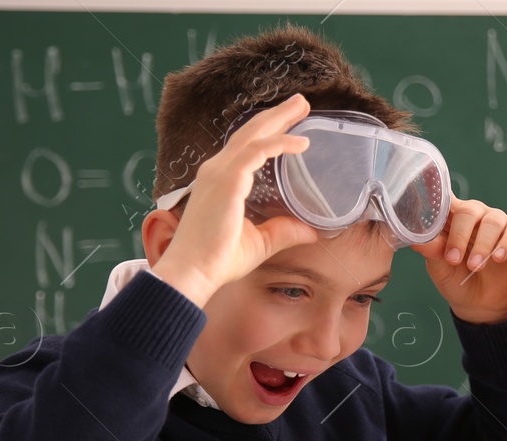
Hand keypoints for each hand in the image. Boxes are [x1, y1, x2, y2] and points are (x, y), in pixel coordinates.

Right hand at [151, 94, 319, 306]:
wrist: (195, 271)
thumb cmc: (219, 259)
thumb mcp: (260, 242)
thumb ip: (284, 232)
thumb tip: (311, 232)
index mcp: (222, 181)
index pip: (247, 147)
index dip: (269, 131)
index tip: (292, 123)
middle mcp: (218, 171)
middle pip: (251, 133)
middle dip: (277, 115)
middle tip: (301, 102)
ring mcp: (220, 173)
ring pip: (254, 135)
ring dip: (280, 118)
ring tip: (302, 106)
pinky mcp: (227, 181)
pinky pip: (257, 152)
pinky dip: (279, 144)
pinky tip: (300, 143)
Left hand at [413, 198, 506, 323]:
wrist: (481, 304)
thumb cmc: (457, 280)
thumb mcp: (440, 269)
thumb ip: (432, 251)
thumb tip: (415, 240)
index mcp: (452, 217)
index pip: (444, 200)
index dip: (438, 198)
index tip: (429, 203)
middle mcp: (475, 214)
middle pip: (468, 212)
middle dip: (459, 236)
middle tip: (454, 259)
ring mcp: (496, 222)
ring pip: (491, 222)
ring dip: (482, 245)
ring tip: (475, 266)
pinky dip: (505, 245)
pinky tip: (497, 258)